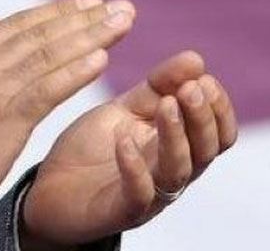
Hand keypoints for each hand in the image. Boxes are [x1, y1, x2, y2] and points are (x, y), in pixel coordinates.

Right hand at [0, 0, 135, 210]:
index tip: (86, 4)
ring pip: (48, 55)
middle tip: (118, 7)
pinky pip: (46, 90)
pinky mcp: (2, 120)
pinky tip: (101, 60)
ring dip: (90, 37)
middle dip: (82, 18)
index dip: (56, 13)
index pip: (17, 26)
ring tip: (121, 24)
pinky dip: (75, 73)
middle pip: (39, 34)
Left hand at [20, 51, 237, 246]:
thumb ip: (159, 86)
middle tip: (190, 89)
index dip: (219, 107)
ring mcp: (150, 195)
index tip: (203, 77)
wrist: (49, 188)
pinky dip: (135, 167)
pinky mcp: (121, 211)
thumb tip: (196, 59)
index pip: (219, 133)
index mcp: (179, 147)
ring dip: (176, 136)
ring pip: (178, 170)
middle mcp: (172, 172)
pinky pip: (138, 195)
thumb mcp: (127, 108)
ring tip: (166, 105)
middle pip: (206, 151)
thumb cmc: (95, 148)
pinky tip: (124, 139)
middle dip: (202, 118)